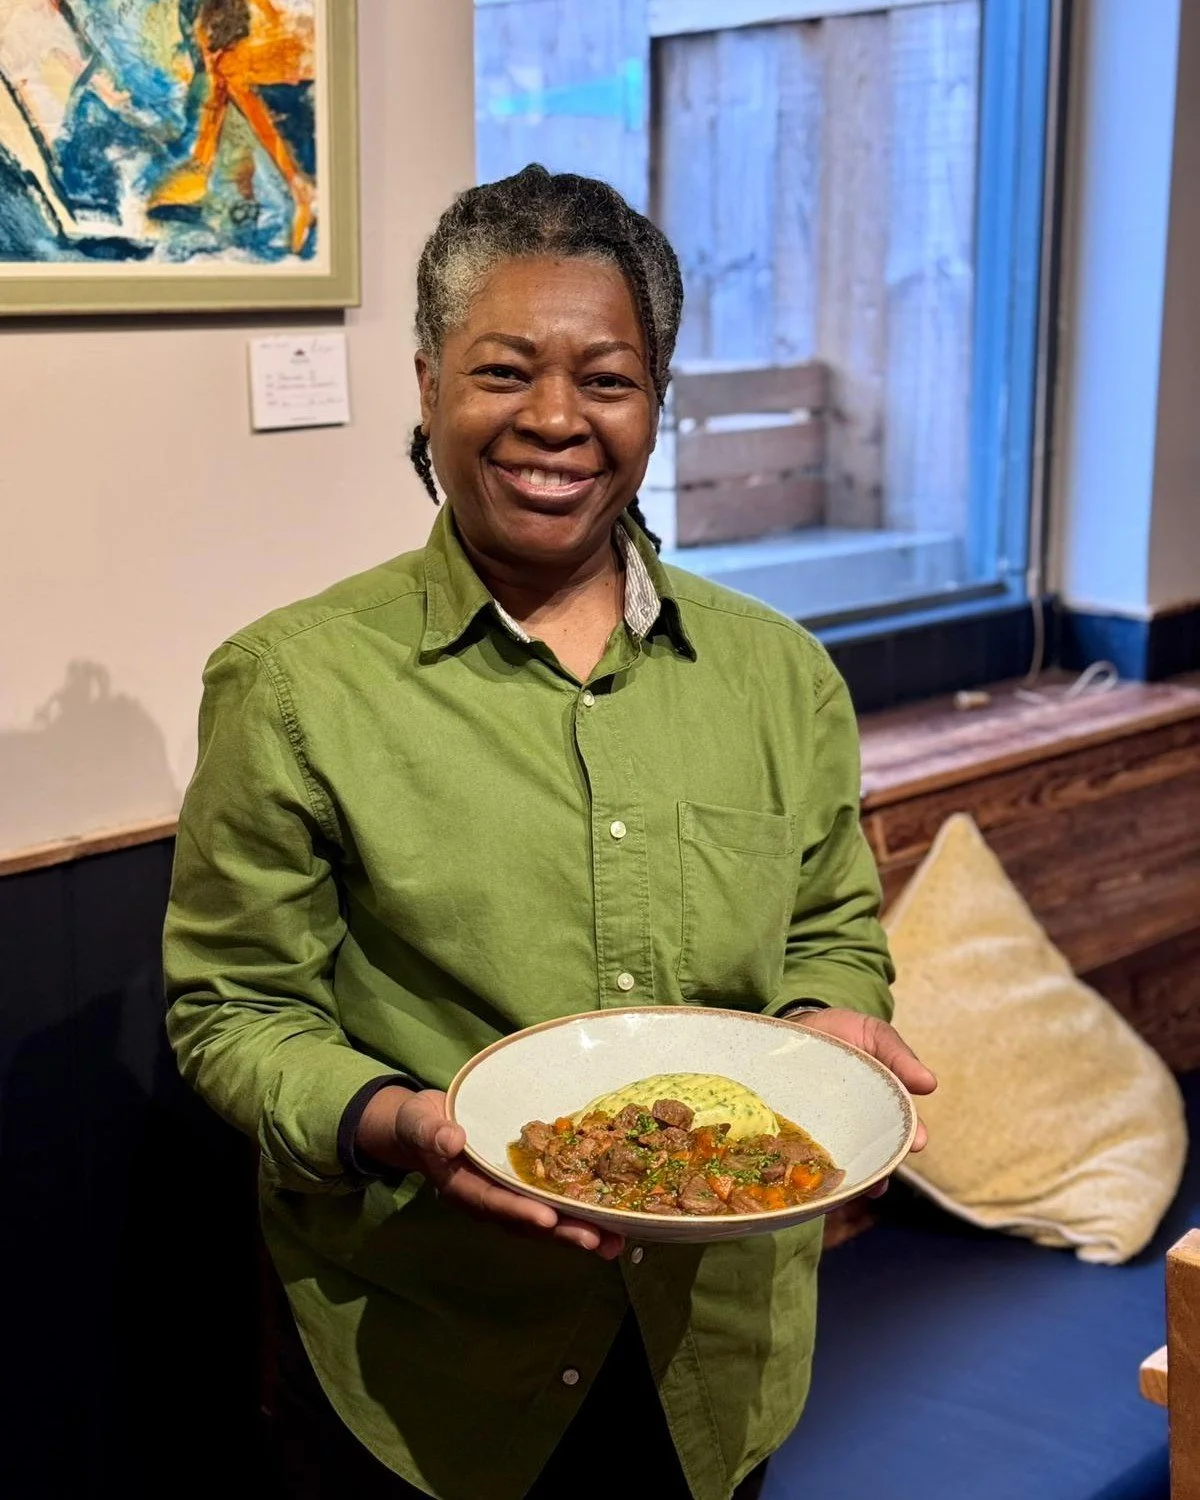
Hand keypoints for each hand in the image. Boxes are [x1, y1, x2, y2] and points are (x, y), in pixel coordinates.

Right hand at [356, 1086, 625, 1259]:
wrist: (425, 1127)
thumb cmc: (421, 1124)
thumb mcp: (419, 1121)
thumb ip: (432, 1131)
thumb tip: (452, 1139)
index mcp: (462, 1188)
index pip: (493, 1202)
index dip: (521, 1211)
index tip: (548, 1218)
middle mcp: (487, 1201)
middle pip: (527, 1221)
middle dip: (562, 1232)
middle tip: (598, 1241)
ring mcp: (506, 1198)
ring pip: (544, 1220)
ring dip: (577, 1232)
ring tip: (615, 1243)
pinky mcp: (520, 1189)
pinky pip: (549, 1204)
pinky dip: (577, 1215)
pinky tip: (609, 1220)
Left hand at [787, 1009, 935, 1196]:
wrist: (798, 1025)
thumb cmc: (842, 1031)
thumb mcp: (874, 1035)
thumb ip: (898, 1056)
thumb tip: (930, 1084)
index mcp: (883, 1102)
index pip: (902, 1126)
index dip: (912, 1136)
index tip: (918, 1143)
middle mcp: (860, 1123)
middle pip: (875, 1153)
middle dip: (881, 1168)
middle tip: (880, 1180)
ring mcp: (830, 1129)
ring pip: (845, 1163)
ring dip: (851, 1180)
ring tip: (850, 1192)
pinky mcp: (801, 1132)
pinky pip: (809, 1158)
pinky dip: (818, 1177)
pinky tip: (819, 1189)